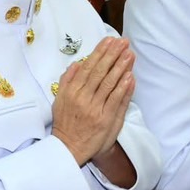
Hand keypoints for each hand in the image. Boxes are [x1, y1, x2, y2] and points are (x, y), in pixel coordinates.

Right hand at [51, 36, 134, 164]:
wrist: (69, 148)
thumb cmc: (65, 124)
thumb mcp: (58, 101)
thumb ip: (67, 81)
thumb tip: (77, 64)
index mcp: (71, 92)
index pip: (88, 68)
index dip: (100, 53)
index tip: (109, 41)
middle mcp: (83, 98)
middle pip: (100, 72)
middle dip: (112, 55)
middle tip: (123, 43)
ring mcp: (96, 109)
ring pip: (110, 84)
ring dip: (121, 67)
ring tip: (129, 54)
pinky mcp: (107, 119)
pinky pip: (117, 100)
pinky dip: (124, 87)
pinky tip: (130, 76)